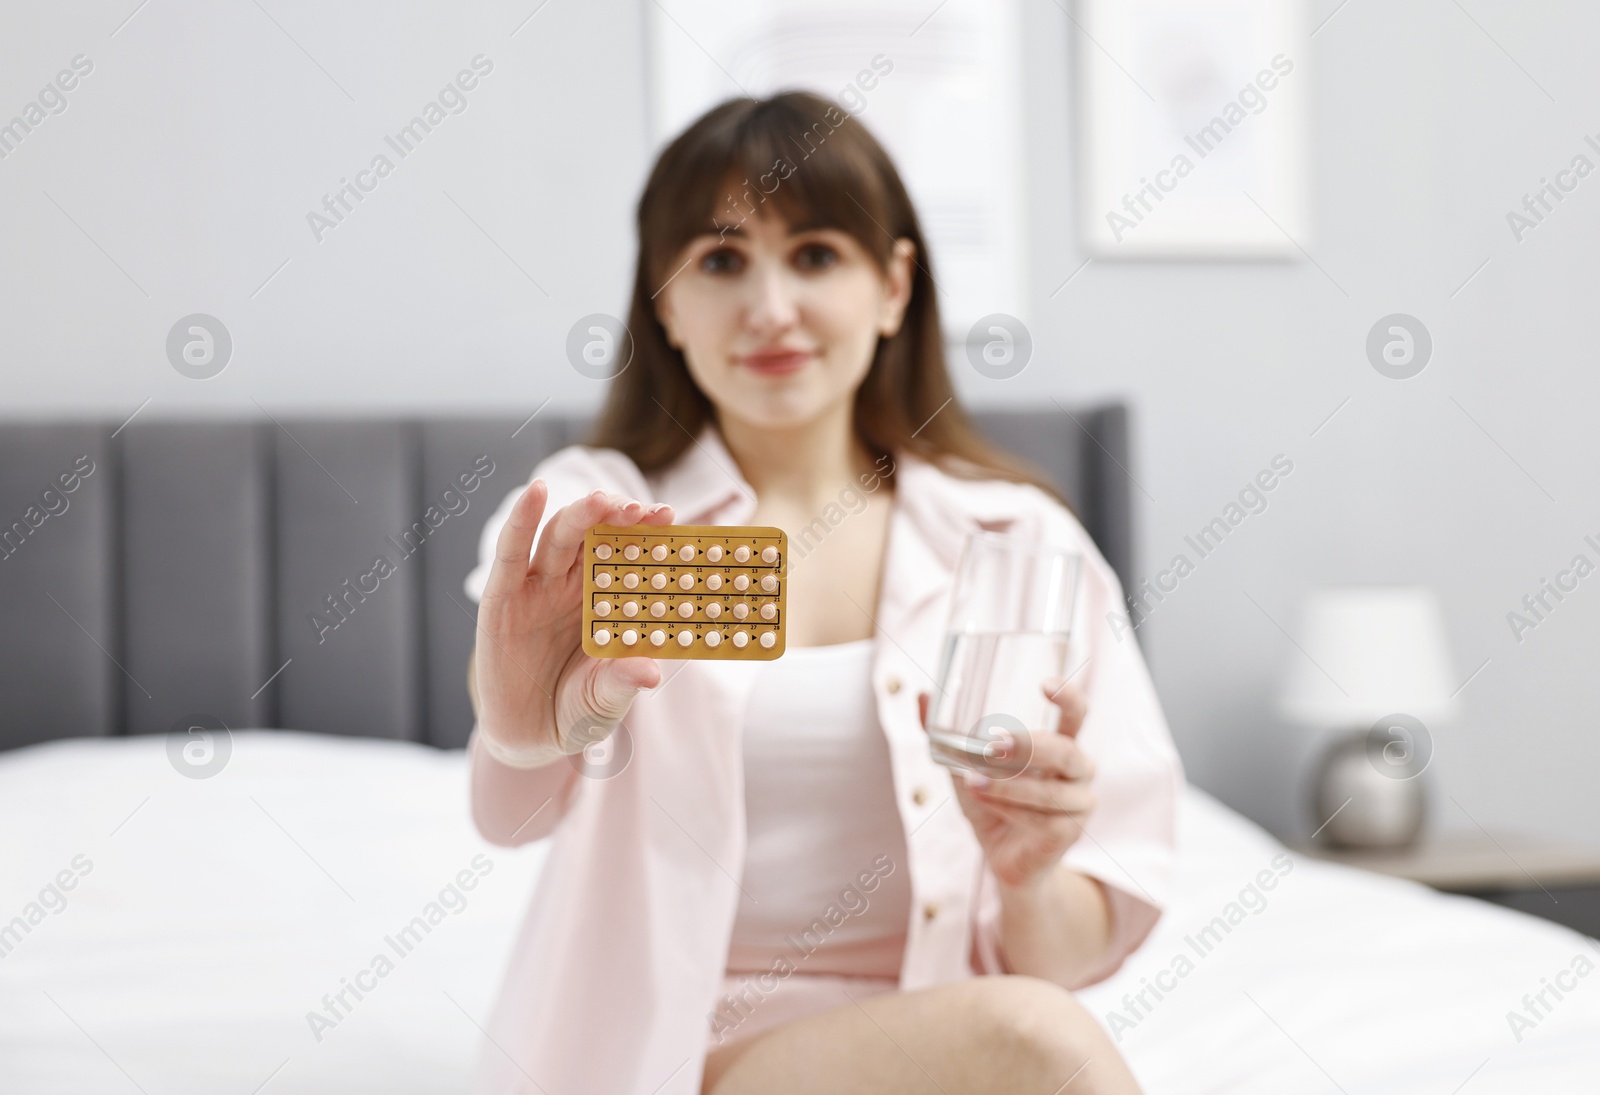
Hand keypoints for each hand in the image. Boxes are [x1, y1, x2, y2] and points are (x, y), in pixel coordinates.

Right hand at [472, 480, 674, 766]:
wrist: (530, 738)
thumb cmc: (578, 710)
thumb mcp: (606, 699)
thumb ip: (623, 681)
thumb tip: (650, 672)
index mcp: (606, 599)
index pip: (627, 553)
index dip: (647, 532)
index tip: (670, 516)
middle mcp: (572, 585)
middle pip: (595, 534)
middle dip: (618, 515)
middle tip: (642, 510)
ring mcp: (537, 588)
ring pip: (559, 536)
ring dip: (581, 514)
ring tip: (602, 501)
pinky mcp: (502, 599)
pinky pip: (511, 554)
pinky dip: (521, 520)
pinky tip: (534, 494)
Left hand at [918, 677, 1096, 888]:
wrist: (1003, 857)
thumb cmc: (993, 802)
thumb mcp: (968, 764)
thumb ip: (949, 733)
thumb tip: (922, 695)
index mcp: (1062, 745)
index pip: (1077, 715)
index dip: (1068, 698)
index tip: (1046, 683)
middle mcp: (1079, 771)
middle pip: (1066, 752)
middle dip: (1030, 747)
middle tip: (994, 745)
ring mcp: (1079, 804)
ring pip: (1049, 791)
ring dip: (1008, 786)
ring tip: (973, 781)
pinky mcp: (1069, 834)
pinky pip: (1041, 820)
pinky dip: (1009, 809)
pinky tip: (985, 802)